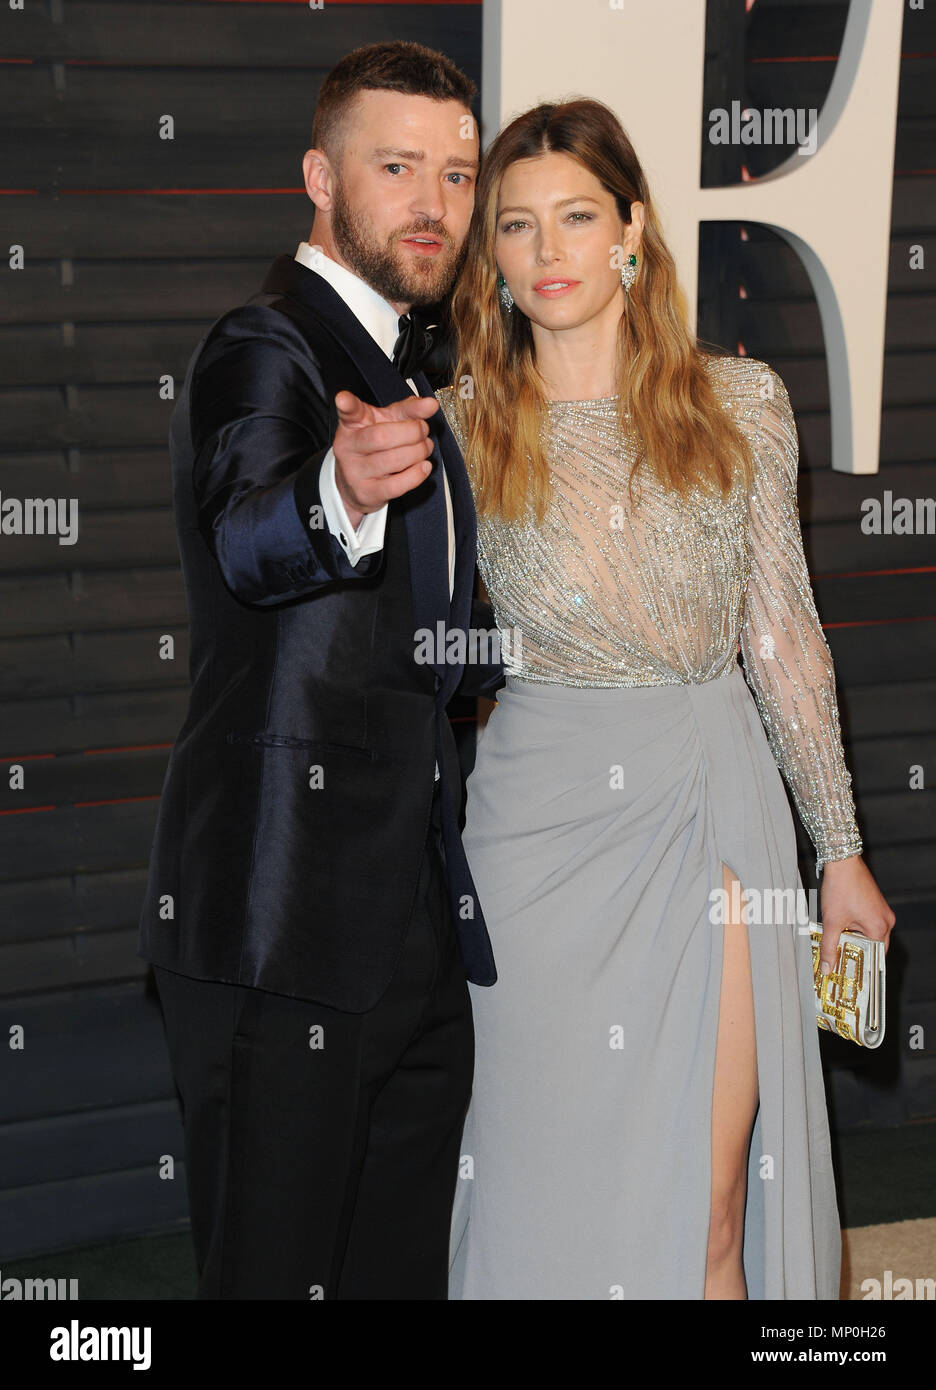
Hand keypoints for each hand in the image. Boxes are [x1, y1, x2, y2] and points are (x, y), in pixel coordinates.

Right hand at [332, 390, 437, 528]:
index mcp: (352, 424)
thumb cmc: (375, 447)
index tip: (343, 399)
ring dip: (418, 452)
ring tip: (425, 447)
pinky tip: (424, 466)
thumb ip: (408, 410)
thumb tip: (430, 404)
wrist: (356, 484)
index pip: (349, 412)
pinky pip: (396, 485)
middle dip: (412, 432)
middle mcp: (348, 447)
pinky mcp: (366, 493)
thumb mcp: (387, 422)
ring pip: (393, 460)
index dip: (346, 405)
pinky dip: (416, 475)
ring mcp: (355, 472)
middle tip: (423, 430)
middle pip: (382, 436)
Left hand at [818, 854, 894, 974]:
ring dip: (854, 939)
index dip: (862, 967)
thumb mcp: (831, 921)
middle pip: (873, 946)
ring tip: (837, 944)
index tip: (851, 974)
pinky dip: (856, 928)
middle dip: (856, 953)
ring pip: (869, 934)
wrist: (842, 861)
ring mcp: (882, 911)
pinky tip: (841, 929)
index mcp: (880, 927)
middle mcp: (885, 920)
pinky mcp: (875, 904)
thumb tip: (828, 966)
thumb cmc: (841, 887)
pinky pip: (868, 923)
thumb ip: (829, 947)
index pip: (875, 957)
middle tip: (840, 961)